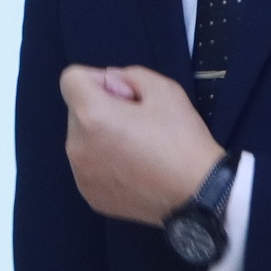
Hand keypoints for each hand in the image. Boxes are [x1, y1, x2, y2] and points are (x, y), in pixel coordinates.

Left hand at [60, 64, 227, 225]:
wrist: (198, 193)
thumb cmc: (182, 140)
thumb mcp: (165, 90)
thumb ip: (129, 75)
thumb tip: (110, 81)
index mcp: (91, 115)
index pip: (71, 79)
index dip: (98, 80)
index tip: (124, 95)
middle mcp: (76, 145)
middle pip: (77, 111)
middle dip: (101, 108)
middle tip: (138, 122)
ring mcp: (81, 174)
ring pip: (82, 140)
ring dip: (101, 137)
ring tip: (138, 148)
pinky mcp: (89, 195)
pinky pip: (89, 167)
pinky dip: (105, 163)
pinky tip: (135, 169)